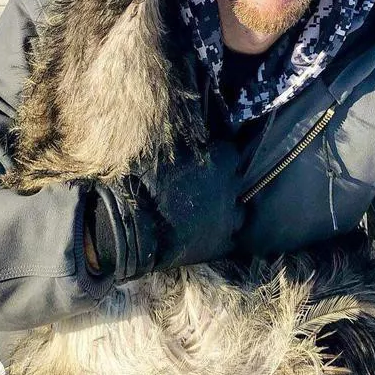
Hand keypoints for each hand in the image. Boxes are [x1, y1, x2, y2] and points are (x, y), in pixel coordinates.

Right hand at [84, 140, 244, 280]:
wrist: (135, 226)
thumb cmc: (144, 182)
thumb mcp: (163, 150)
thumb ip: (186, 141)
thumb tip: (192, 129)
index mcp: (220, 161)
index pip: (231, 153)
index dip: (218, 157)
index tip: (206, 160)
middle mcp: (231, 188)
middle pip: (236, 181)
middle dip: (224, 183)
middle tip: (203, 187)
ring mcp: (229, 218)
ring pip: (238, 212)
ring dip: (226, 210)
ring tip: (208, 213)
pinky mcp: (222, 245)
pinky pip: (231, 240)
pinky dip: (221, 237)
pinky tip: (206, 235)